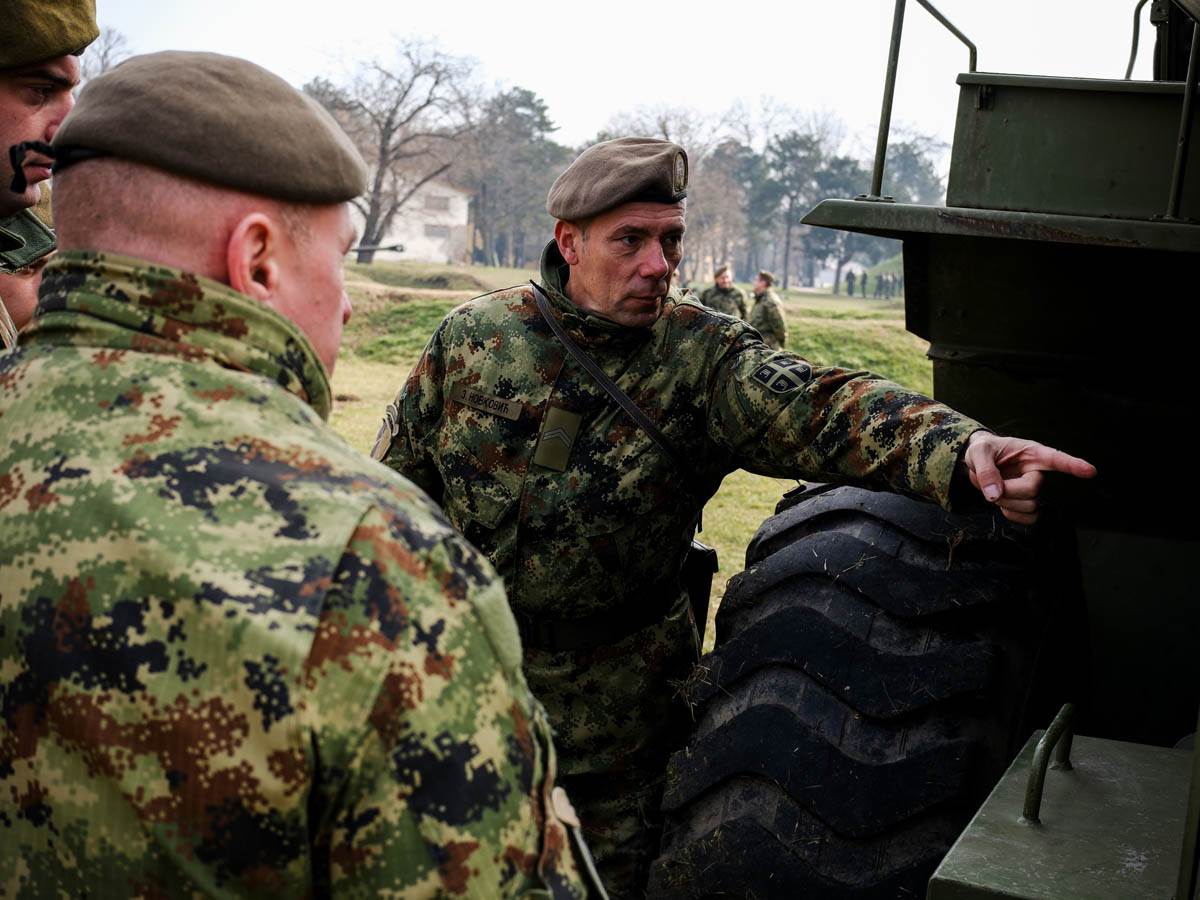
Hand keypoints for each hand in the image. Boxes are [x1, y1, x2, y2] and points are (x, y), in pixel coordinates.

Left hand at [963, 431, 1096, 524]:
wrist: (975, 463)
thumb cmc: (982, 450)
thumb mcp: (978, 452)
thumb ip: (985, 470)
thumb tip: (994, 493)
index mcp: (1031, 453)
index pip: (1056, 459)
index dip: (1073, 465)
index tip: (1090, 471)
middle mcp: (1036, 471)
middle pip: (1033, 489)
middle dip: (1008, 490)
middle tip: (988, 483)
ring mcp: (1032, 488)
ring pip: (1031, 506)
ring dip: (1007, 502)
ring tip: (993, 489)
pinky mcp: (1026, 502)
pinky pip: (1028, 518)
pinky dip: (1011, 514)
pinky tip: (1002, 503)